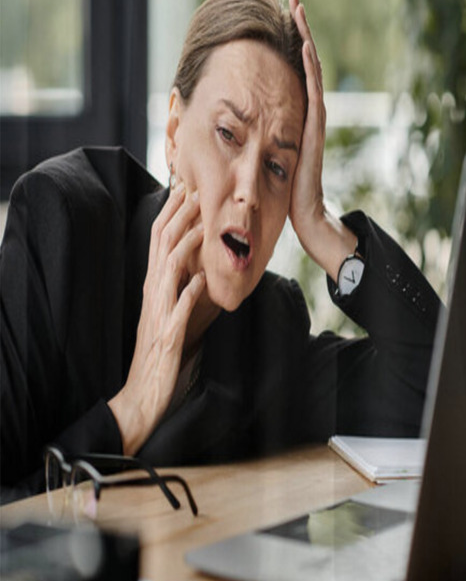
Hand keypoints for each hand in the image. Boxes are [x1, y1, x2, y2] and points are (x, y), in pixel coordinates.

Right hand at [108, 183, 205, 454]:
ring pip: (168, 273)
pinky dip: (189, 295)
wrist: (144, 393)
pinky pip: (177, 312)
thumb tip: (206, 268)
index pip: (160, 242)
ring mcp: (159, 314)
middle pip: (162, 248)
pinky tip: (203, 282)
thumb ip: (187, 289)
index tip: (187, 188)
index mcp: (155, 286)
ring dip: (185, 248)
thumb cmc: (163, 352)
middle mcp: (153, 294)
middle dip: (178, 219)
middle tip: (196, 191)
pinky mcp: (167, 337)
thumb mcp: (176, 313)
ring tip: (203, 227)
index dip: (172, 214)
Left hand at [288, 0, 357, 279]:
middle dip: (300, 29)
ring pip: (312, 69)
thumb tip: (235, 127)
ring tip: (299, 9)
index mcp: (299, 115)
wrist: (306, 215)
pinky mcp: (315, 128)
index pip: (295, 72)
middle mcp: (310, 112)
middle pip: (307, 62)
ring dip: (306, 38)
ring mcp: (316, 118)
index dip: (290, 44)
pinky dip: (310, 67)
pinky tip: (305, 44)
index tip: (282, 17)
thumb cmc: (285, 192)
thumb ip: (261, 137)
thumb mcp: (269, 156)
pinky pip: (314, 90)